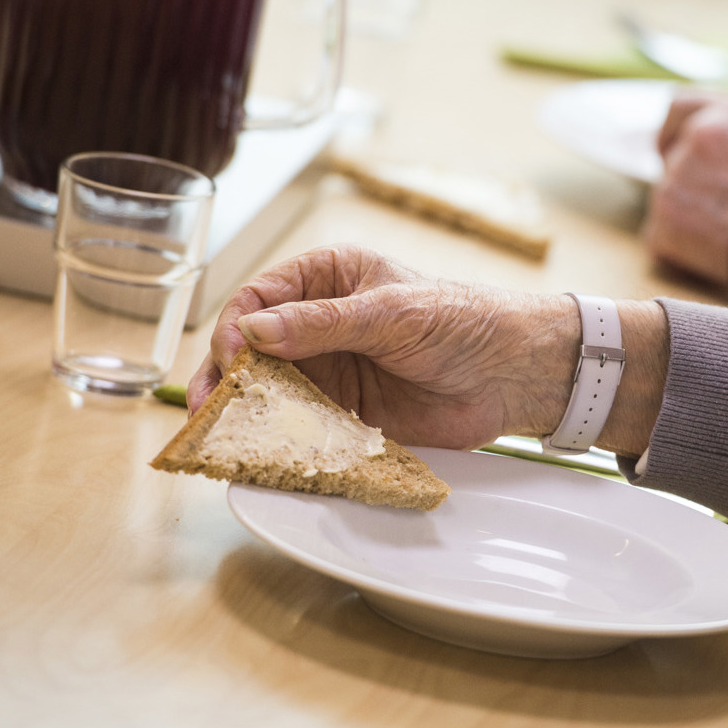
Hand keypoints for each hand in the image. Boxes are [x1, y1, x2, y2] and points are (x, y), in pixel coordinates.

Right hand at [186, 245, 668, 454]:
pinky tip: (262, 450)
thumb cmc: (464, 321)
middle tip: (211, 405)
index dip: (239, 327)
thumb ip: (322, 325)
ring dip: (248, 410)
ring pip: (271, 389)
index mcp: (328, 278)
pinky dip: (280, 437)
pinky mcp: (348, 412)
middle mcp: (321, 323)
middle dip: (228, 374)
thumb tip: (254, 332)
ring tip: (223, 433)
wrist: (516, 374)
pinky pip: (302, 424)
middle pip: (254, 348)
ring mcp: (332, 370)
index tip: (233, 355)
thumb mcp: (391, 313)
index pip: (261, 298)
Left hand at [642, 91, 727, 287]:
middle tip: (722, 206)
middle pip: (672, 160)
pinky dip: (681, 245)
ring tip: (727, 230)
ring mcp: (673, 182)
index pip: (677, 107)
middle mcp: (695, 140)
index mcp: (724, 116)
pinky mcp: (664, 222)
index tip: (673, 147)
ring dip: (688, 214)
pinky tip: (712, 250)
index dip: (673, 131)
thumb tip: (702, 137)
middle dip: (690, 181)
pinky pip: (662, 235)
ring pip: (669, 198)